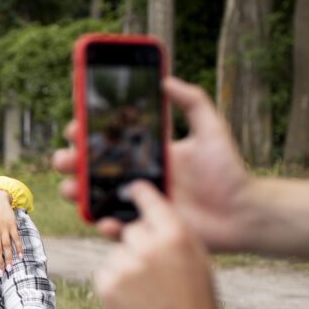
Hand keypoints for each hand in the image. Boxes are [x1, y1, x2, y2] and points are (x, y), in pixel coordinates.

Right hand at [52, 78, 251, 249]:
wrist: (242, 214)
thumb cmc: (228, 172)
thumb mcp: (211, 130)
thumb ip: (192, 102)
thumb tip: (165, 79)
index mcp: (144, 153)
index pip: (107, 140)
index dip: (86, 133)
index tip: (75, 126)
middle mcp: (135, 177)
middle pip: (90, 168)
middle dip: (70, 162)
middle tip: (66, 158)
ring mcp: (136, 204)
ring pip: (94, 198)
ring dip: (76, 193)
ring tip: (71, 189)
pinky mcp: (143, 229)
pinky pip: (116, 228)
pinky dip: (105, 225)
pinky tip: (105, 220)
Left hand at [92, 182, 226, 308]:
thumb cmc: (198, 303)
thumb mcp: (197, 260)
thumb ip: (173, 234)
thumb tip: (146, 214)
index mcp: (176, 235)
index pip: (149, 198)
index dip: (139, 193)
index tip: (131, 190)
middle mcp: (148, 246)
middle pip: (131, 229)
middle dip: (138, 243)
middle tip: (154, 270)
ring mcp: (124, 266)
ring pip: (117, 252)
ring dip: (127, 265)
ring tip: (149, 292)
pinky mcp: (107, 286)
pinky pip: (105, 272)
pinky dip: (115, 282)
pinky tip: (136, 300)